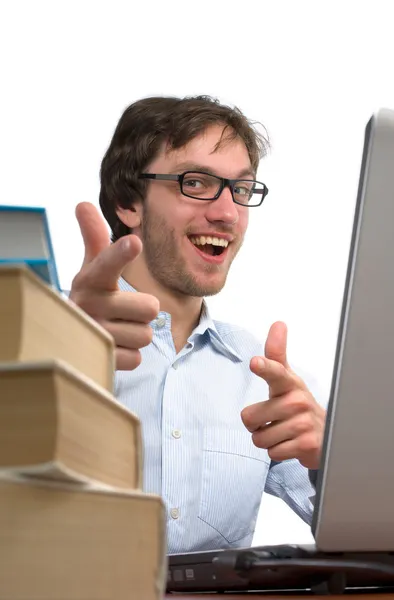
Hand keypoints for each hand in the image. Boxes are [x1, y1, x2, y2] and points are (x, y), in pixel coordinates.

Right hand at [69, 202, 158, 370]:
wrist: (69, 338)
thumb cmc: (91, 297)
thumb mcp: (92, 270)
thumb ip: (94, 239)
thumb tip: (83, 203)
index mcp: (91, 280)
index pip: (107, 262)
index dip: (121, 253)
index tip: (133, 243)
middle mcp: (88, 305)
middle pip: (150, 308)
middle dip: (143, 312)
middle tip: (122, 311)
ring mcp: (94, 333)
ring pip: (145, 335)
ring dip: (136, 334)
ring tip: (116, 329)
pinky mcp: (100, 360)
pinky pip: (137, 357)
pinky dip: (129, 354)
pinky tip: (113, 348)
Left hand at [240, 322, 325, 468]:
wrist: (326, 435)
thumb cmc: (297, 404)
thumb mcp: (286, 379)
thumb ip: (276, 355)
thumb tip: (278, 323)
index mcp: (289, 383)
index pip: (275, 370)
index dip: (264, 367)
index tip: (255, 362)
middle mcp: (298, 400)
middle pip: (249, 418)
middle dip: (257, 425)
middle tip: (274, 420)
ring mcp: (304, 422)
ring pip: (259, 438)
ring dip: (267, 439)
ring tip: (284, 432)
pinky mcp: (306, 444)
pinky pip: (272, 452)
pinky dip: (278, 452)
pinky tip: (291, 444)